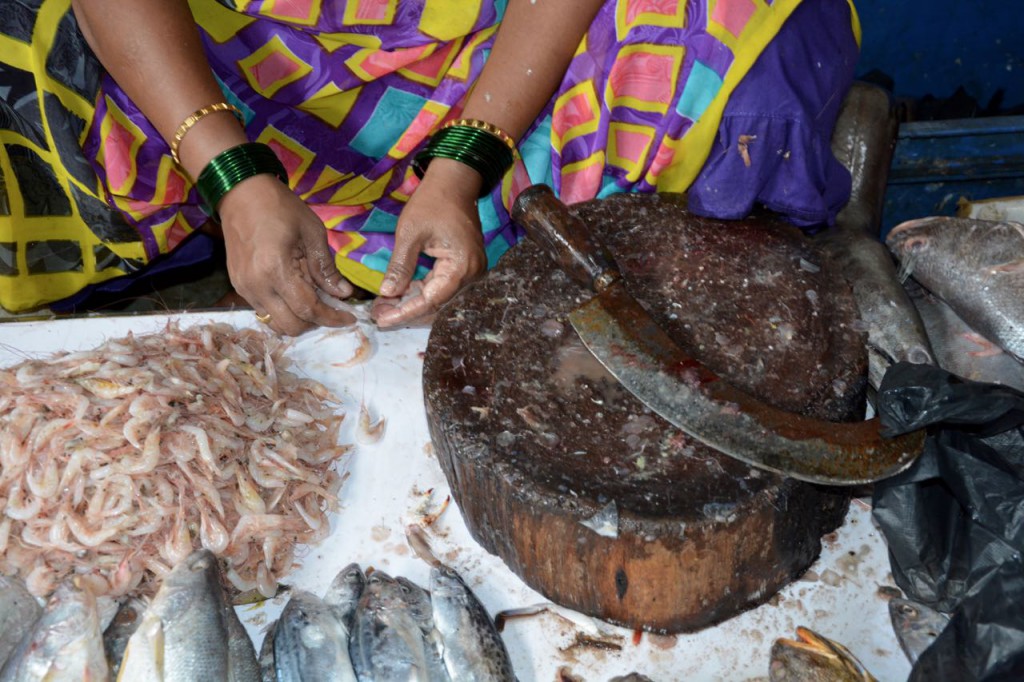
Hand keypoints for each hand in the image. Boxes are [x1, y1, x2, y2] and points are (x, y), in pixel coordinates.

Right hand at [218, 174, 356, 334]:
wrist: (241, 193)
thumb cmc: (280, 207)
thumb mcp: (312, 232)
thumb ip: (326, 268)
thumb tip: (344, 293)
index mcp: (275, 269)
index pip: (308, 309)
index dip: (331, 317)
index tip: (349, 318)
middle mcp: (256, 285)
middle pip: (290, 326)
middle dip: (316, 322)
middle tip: (333, 309)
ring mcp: (244, 288)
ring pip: (275, 323)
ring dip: (298, 319)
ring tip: (314, 300)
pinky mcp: (238, 286)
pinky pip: (264, 310)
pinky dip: (283, 310)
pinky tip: (295, 293)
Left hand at [371, 159, 486, 327]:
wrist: (455, 182)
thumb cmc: (432, 202)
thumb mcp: (410, 233)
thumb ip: (400, 266)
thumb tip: (387, 293)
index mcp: (461, 266)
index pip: (431, 300)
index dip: (405, 312)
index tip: (381, 320)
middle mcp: (471, 274)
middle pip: (437, 305)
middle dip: (406, 311)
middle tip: (377, 315)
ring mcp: (470, 272)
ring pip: (438, 298)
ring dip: (412, 303)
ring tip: (383, 306)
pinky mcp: (464, 267)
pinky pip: (442, 287)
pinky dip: (420, 292)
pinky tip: (399, 293)